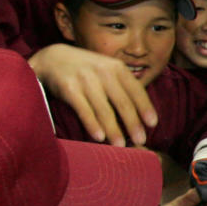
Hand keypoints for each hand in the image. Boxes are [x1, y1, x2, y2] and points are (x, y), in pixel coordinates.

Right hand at [29, 43, 156, 146]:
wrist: (53, 59)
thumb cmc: (87, 71)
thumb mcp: (107, 71)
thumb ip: (122, 87)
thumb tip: (140, 115)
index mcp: (117, 68)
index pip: (136, 90)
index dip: (145, 107)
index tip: (153, 124)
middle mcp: (103, 72)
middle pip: (123, 102)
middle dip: (133, 123)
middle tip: (140, 140)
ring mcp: (86, 80)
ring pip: (104, 110)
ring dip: (114, 130)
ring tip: (120, 146)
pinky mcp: (69, 88)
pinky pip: (84, 110)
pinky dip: (92, 125)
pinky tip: (99, 138)